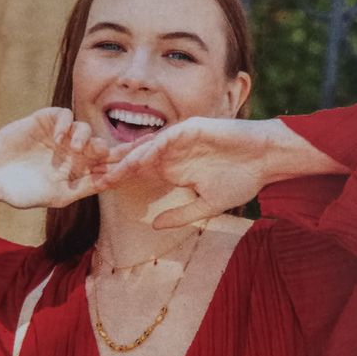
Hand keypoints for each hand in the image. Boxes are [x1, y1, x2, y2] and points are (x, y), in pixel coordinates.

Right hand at [0, 108, 120, 208]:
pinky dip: (65, 124)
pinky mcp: (46, 121)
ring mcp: (62, 136)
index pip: (110, 167)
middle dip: (113, 147)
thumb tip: (113, 182)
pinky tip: (58, 137)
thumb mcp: (58, 195)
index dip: (127, 162)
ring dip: (84, 138)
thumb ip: (85, 188)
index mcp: (83, 172)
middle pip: (104, 146)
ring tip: (72, 149)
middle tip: (107, 152)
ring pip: (86, 129)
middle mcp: (76, 153)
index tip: (145, 159)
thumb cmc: (24, 190)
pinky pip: (65, 115)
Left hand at [103, 116, 345, 227]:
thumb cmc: (242, 180)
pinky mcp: (193, 128)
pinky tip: (138, 159)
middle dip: (114, 167)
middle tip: (90, 176)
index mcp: (174, 168)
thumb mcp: (207, 205)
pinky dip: (152, 148)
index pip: (139, 173)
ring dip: (127, 158)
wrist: (267, 159)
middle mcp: (173, 152)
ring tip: (107, 169)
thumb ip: (180, 215)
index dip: (119, 179)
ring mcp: (181, 139)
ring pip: (146, 147)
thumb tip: (154, 226)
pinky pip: (167, 138)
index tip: (98, 190)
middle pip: (135, 158)